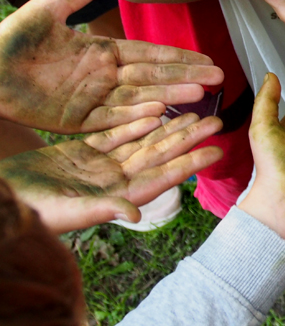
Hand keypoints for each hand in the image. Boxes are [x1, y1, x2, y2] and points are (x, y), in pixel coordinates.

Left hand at [0, 0, 223, 133]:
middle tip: (218, 78)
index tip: (207, 59)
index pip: (149, 55)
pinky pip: (112, 120)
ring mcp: (92, 100)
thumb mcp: (48, 9)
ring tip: (199, 93)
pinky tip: (160, 112)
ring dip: (170, 96)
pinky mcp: (75, 122)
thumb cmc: (10, 39)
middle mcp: (103, 77)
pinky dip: (136, 118)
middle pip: (153, 78)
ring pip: (140, 99)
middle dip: (186, 77)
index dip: (178, 57)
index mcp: (101, 52)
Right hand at [0, 112, 222, 232]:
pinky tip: (155, 111)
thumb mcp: (62, 213)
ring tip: (194, 114)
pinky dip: (134, 123)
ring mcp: (98, 167)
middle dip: (187, 139)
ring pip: (141, 143)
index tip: (216, 152)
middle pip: (158, 156)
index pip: (161, 178)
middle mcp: (112, 182)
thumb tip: (134, 213)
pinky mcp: (80, 154)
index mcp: (114, 197)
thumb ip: (100, 210)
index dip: (189, 164)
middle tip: (216, 122)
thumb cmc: (27, 213)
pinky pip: (114, 135)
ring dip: (167, 129)